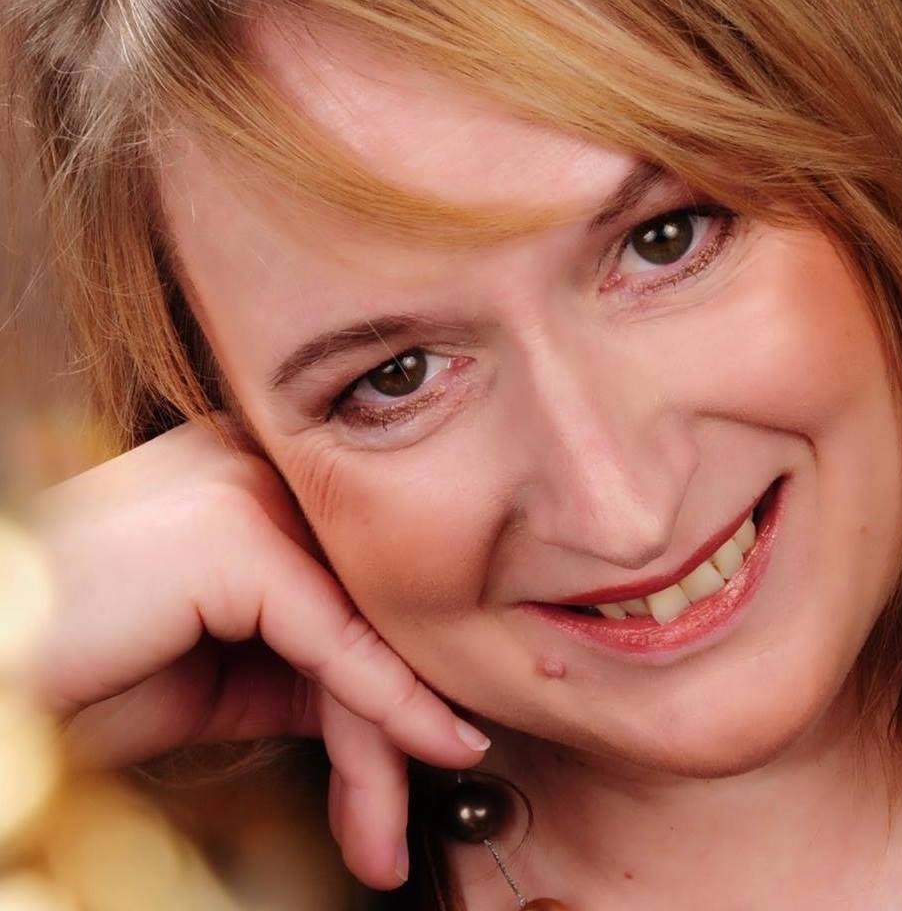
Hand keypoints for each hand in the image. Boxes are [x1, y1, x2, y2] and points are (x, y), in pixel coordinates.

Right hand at [26, 417, 488, 888]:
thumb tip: (391, 702)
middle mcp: (254, 465)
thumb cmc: (74, 670)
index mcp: (250, 476)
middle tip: (390, 824)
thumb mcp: (212, 671)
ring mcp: (245, 488)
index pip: (348, 584)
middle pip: (361, 606)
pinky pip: (337, 637)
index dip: (388, 677)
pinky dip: (385, 707)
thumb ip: (302, 662)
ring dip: (382, 745)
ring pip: (359, 627)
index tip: (429, 745)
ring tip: (381, 835)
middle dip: (385, 724)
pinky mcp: (236, 532)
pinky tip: (427, 747)